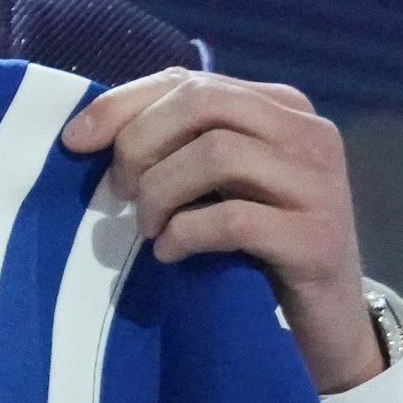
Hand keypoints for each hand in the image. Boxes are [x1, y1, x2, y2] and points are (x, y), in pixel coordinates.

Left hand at [61, 69, 382, 393]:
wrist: (326, 321)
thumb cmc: (260, 246)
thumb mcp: (221, 185)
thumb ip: (180, 146)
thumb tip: (89, 133)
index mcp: (282, 106)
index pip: (191, 82)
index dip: (124, 105)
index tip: (75, 142)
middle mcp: (308, 131)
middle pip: (203, 105)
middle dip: (143, 145)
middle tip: (121, 194)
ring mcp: (319, 183)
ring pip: (218, 154)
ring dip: (162, 192)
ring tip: (148, 228)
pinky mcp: (316, 238)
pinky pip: (233, 219)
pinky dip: (186, 233)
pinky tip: (171, 253)